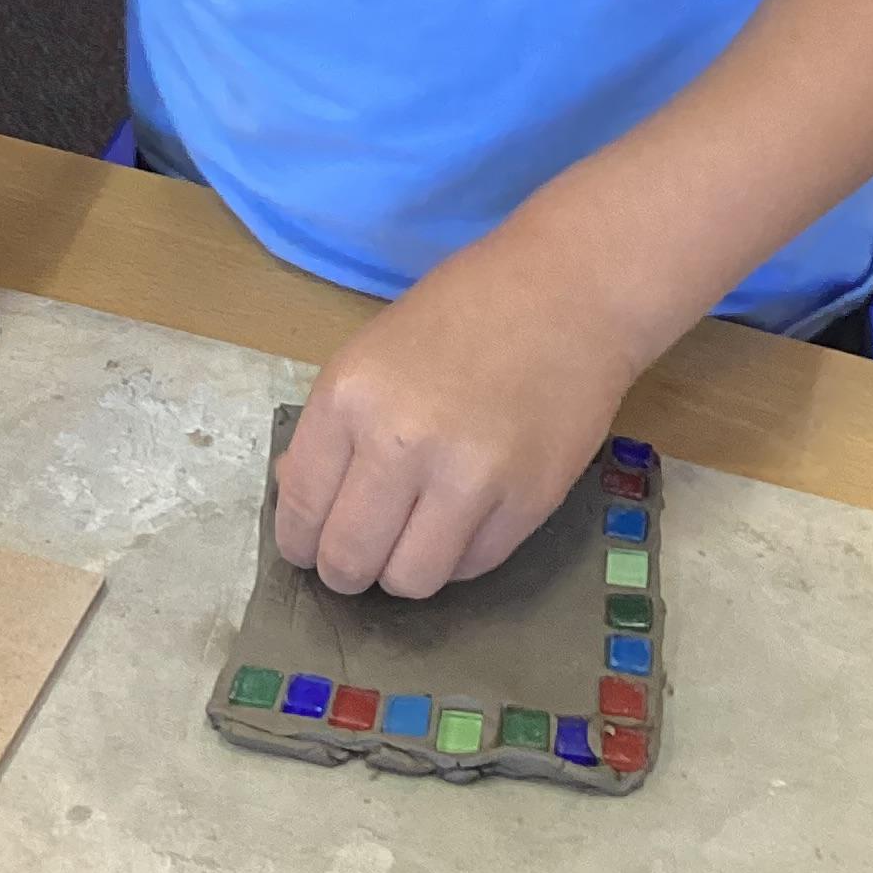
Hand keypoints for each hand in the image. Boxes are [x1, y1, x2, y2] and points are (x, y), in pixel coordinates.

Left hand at [274, 239, 644, 598]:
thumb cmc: (466, 308)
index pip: (301, 506)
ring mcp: (469, 478)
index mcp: (350, 395)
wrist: (572, 290)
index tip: (309, 548)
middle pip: (348, 560)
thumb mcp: (374, 351)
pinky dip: (460, 554)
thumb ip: (335, 429)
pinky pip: (472, 568)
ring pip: (409, 581)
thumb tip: (302, 502)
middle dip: (345, 569)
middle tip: (361, 555)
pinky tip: (466, 515)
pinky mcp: (527, 503)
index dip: (299, 541)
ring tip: (415, 539)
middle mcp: (401, 443)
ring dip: (403, 570)